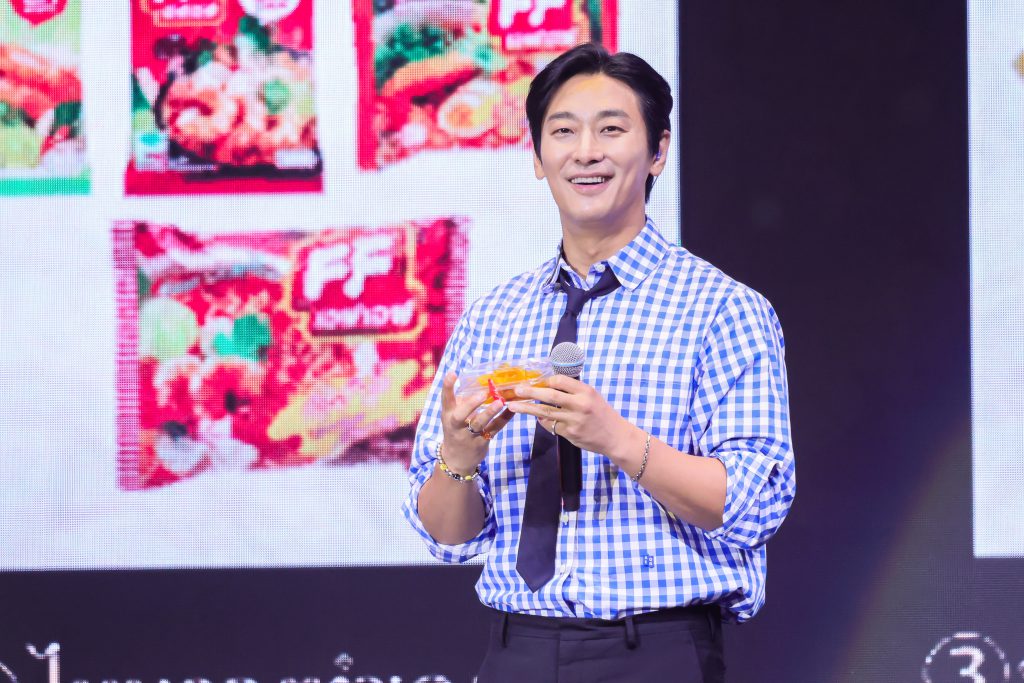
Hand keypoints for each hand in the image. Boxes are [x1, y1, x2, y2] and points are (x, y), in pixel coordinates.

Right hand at [439, 372, 514, 474]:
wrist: (457, 459)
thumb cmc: (456, 430)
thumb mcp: (452, 416)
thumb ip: (462, 401)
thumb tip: (479, 381)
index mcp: (448, 415)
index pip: (445, 399)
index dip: (448, 387)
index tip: (453, 373)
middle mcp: (456, 425)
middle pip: (460, 415)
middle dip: (471, 404)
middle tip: (483, 394)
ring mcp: (468, 436)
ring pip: (478, 424)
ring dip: (489, 412)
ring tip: (500, 402)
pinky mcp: (481, 442)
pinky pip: (493, 429)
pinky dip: (503, 419)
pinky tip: (511, 410)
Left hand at [506, 374, 635, 458]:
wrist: (615, 437)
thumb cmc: (602, 414)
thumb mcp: (592, 396)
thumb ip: (573, 391)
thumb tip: (547, 385)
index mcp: (585, 391)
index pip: (560, 380)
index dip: (545, 380)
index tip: (535, 381)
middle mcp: (580, 405)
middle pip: (549, 395)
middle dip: (530, 392)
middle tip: (516, 390)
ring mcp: (574, 420)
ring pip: (545, 412)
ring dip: (527, 409)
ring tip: (513, 406)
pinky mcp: (569, 433)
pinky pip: (550, 426)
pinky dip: (543, 421)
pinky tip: (538, 419)